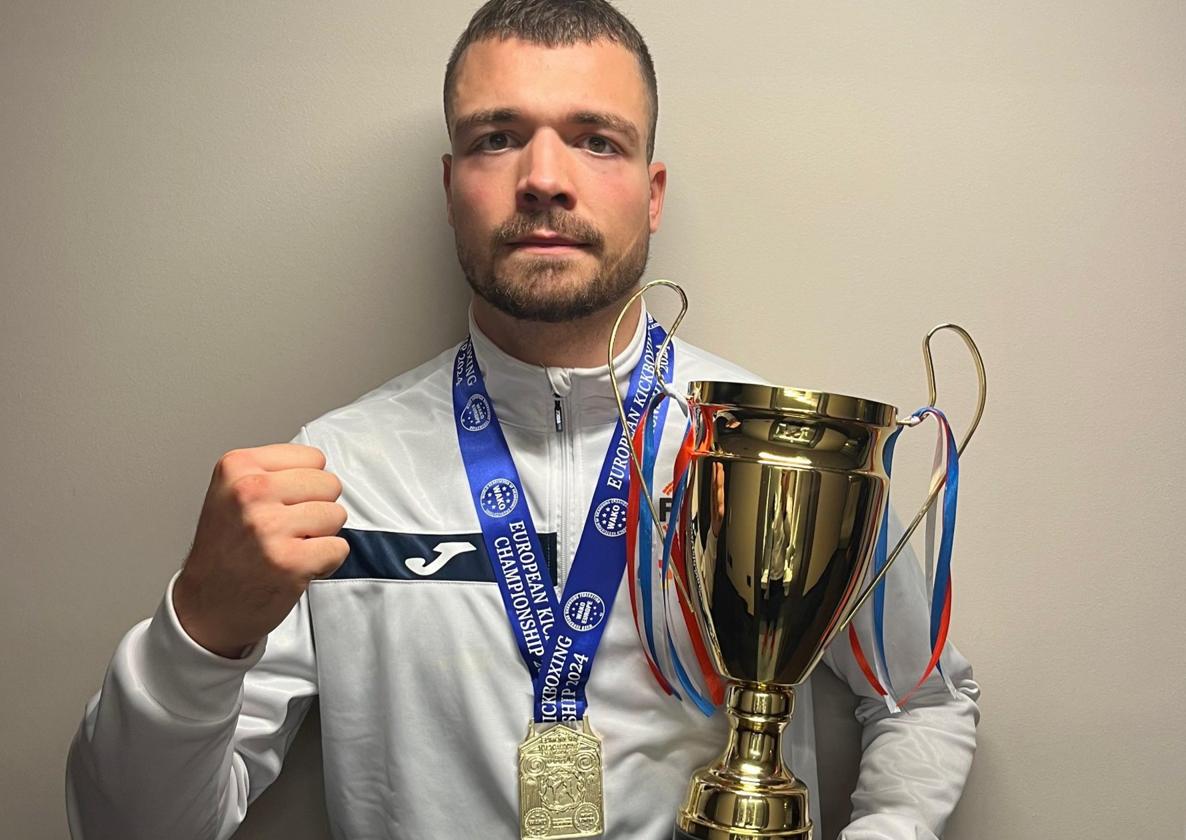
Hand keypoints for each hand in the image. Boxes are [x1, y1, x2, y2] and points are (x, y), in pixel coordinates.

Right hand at [173, 444, 348, 657]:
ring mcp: (270, 527)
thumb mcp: (232, 491)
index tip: (279, 506)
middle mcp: (251, 492)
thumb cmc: (226, 550)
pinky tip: (296, 567)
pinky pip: (339, 547)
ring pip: (336, 515)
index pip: (314, 458)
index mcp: (237, 466)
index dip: (305, 486)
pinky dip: (325, 562)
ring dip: (320, 536)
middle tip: (285, 531)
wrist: (206, 606)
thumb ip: (274, 472)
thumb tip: (321, 466)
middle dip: (316, 508)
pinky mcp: (290, 561)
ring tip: (288, 548)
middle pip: (329, 484)